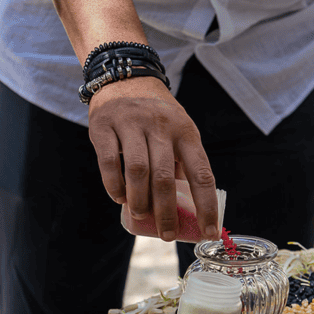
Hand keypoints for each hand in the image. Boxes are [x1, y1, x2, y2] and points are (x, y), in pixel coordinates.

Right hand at [88, 77, 218, 241]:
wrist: (125, 78)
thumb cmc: (157, 117)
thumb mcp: (179, 131)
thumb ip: (181, 163)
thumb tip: (186, 210)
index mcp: (186, 132)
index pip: (201, 174)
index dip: (206, 206)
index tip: (209, 232)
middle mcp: (161, 126)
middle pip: (165, 177)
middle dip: (167, 213)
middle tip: (167, 235)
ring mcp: (131, 124)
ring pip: (138, 171)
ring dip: (140, 200)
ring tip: (141, 215)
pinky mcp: (104, 126)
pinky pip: (109, 162)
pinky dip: (114, 185)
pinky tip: (119, 198)